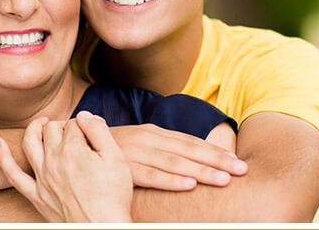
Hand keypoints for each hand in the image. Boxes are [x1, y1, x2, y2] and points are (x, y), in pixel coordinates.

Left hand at [0, 112, 132, 221]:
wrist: (102, 228)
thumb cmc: (113, 196)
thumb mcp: (116, 157)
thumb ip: (99, 130)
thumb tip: (83, 115)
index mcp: (73, 149)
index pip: (73, 124)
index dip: (84, 125)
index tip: (92, 134)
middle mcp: (53, 160)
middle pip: (51, 129)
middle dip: (62, 125)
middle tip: (74, 132)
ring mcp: (42, 178)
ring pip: (29, 142)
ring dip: (34, 127)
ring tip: (41, 123)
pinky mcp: (36, 195)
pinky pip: (12, 174)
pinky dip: (3, 157)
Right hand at [110, 123, 246, 190]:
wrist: (77, 141)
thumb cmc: (116, 148)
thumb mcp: (142, 143)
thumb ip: (165, 148)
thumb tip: (197, 159)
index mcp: (155, 132)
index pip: (191, 142)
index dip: (215, 151)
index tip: (238, 162)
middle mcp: (148, 138)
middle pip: (187, 150)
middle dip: (216, 160)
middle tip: (241, 170)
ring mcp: (135, 151)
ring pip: (173, 162)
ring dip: (200, 170)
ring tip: (223, 179)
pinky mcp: (123, 166)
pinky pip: (150, 175)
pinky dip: (170, 180)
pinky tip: (188, 186)